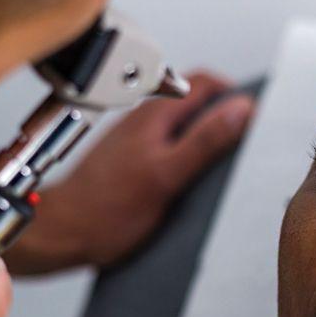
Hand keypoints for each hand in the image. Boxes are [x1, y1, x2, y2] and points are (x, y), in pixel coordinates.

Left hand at [7, 70, 254, 273]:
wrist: (61, 233)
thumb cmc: (106, 211)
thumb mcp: (167, 176)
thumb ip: (206, 141)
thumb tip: (241, 109)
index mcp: (154, 115)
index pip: (205, 82)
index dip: (234, 94)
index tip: (254, 118)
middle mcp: (142, 120)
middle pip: (194, 100)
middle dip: (222, 113)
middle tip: (242, 142)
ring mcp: (133, 138)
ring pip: (180, 121)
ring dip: (204, 134)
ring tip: (219, 163)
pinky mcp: (128, 158)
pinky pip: (166, 143)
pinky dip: (185, 152)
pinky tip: (188, 179)